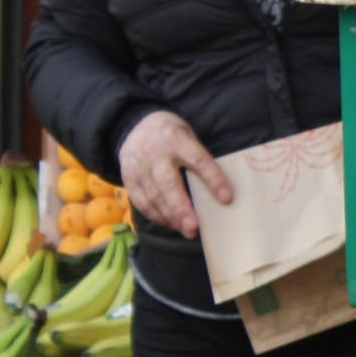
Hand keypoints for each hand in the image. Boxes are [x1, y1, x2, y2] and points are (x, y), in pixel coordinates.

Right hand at [118, 111, 230, 238]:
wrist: (134, 126)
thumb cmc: (171, 136)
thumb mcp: (188, 136)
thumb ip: (199, 158)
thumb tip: (220, 191)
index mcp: (177, 139)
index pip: (198, 160)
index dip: (213, 179)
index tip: (226, 198)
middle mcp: (155, 154)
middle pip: (168, 184)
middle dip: (181, 209)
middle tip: (193, 228)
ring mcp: (139, 167)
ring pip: (153, 197)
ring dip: (170, 217)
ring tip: (187, 230)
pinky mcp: (128, 179)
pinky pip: (141, 202)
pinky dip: (156, 216)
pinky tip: (170, 224)